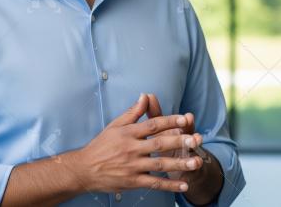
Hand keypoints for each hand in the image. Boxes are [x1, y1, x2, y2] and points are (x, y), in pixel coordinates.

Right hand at [67, 93, 201, 193]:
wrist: (84, 169)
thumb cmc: (101, 145)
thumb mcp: (115, 125)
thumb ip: (133, 112)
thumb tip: (145, 96)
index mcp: (128, 133)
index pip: (152, 124)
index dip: (170, 121)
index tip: (185, 119)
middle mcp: (131, 149)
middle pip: (159, 144)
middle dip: (179, 142)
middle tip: (196, 140)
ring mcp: (132, 166)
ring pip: (159, 165)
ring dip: (179, 164)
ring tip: (196, 163)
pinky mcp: (132, 181)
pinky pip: (154, 183)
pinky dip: (169, 184)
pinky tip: (183, 184)